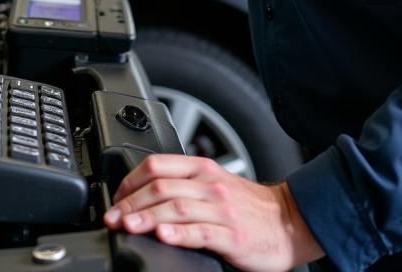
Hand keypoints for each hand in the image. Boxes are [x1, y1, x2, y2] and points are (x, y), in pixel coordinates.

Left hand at [103, 155, 324, 271]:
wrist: (290, 221)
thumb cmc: (250, 206)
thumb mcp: (215, 184)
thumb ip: (185, 184)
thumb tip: (145, 193)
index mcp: (202, 169)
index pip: (158, 165)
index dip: (131, 181)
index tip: (115, 198)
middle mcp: (209, 185)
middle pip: (161, 187)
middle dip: (130, 203)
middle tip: (112, 217)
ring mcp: (221, 209)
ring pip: (176, 208)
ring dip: (146, 216)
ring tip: (127, 226)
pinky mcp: (232, 235)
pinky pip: (201, 232)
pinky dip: (179, 233)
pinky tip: (164, 236)